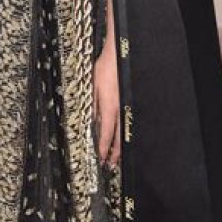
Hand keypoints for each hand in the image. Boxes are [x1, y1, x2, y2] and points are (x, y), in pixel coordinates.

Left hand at [93, 48, 120, 166]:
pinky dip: (124, 133)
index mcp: (109, 107)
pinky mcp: (130, 102)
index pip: (105, 133)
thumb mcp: (92, 86)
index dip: (103, 147)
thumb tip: (91, 119)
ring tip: (117, 157)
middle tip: (110, 164)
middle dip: (114, 152)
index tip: (100, 157)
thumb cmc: (105, 68)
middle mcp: (120, 110)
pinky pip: (127, 122)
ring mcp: (127, 107)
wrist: (119, 56)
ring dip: (120, 146)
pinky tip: (123, 137)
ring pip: (124, 131)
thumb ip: (93, 105)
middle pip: (118, 137)